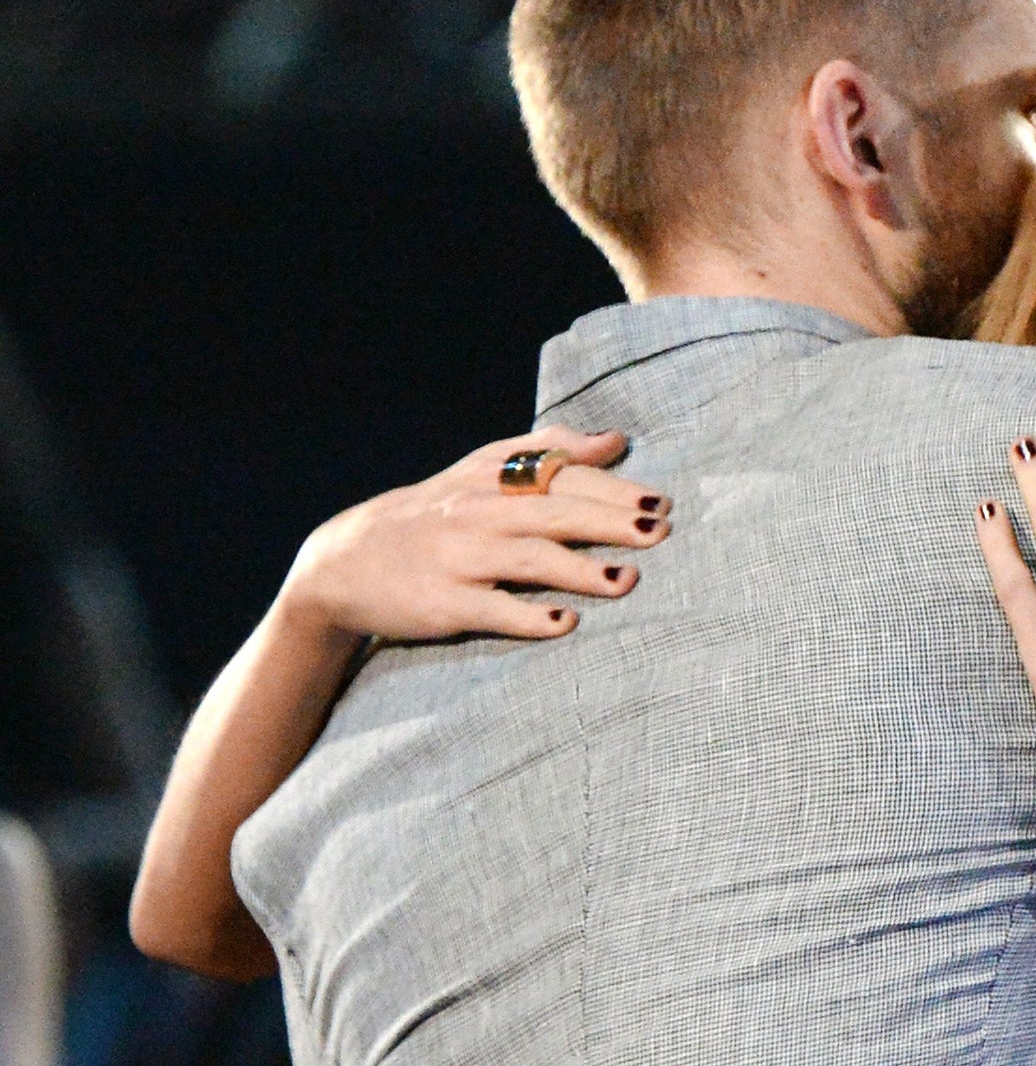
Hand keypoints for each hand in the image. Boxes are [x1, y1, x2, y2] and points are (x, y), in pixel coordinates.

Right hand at [277, 427, 671, 643]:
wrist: (344, 563)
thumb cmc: (434, 515)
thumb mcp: (480, 471)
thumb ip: (548, 451)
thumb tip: (615, 442)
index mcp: (492, 478)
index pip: (562, 476)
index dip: (613, 487)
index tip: (660, 500)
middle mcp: (478, 512)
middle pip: (555, 513)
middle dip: (611, 521)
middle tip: (660, 532)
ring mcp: (460, 558)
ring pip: (529, 559)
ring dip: (580, 570)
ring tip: (627, 581)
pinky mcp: (445, 603)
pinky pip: (493, 609)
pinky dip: (529, 617)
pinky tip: (566, 623)